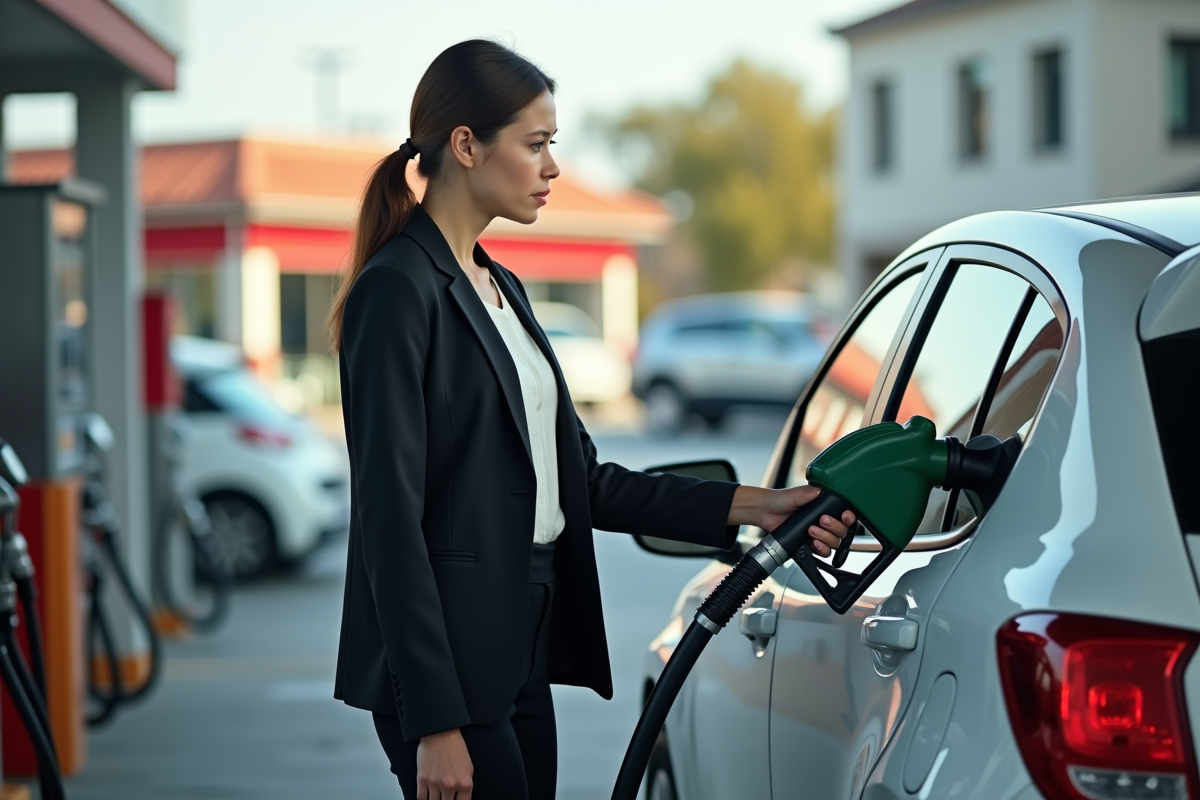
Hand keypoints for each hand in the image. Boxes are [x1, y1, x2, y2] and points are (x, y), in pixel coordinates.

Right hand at [417, 728, 472, 799]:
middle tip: (444, 797)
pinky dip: (423, 799)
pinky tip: (426, 797)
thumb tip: (461, 798)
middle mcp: (450, 786)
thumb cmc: (455, 747)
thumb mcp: (469, 767)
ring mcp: (435, 783)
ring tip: (436, 797)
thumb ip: (465, 786)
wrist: (440, 732)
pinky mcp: (422, 779)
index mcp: (465, 784)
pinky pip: (421, 798)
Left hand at [729, 485, 855, 556]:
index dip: (849, 518)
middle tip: (821, 520)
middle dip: (834, 527)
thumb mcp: (798, 493)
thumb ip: (812, 493)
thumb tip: (825, 491)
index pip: (846, 515)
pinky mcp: (810, 544)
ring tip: (811, 531)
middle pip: (842, 531)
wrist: (765, 512)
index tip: (844, 516)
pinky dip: (821, 549)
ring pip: (834, 542)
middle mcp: (824, 521)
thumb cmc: (780, 500)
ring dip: (826, 538)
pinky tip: (813, 543)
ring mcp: (818, 534)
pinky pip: (823, 552)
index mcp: (826, 507)